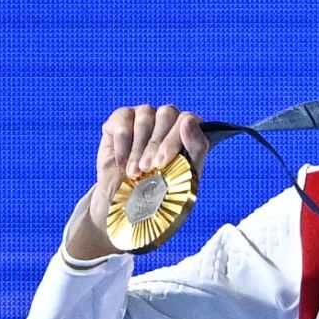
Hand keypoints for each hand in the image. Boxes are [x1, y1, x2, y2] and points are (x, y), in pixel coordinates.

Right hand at [88, 103, 210, 235]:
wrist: (127, 203)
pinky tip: (122, 163)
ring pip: (145, 116)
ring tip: (134, 173)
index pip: (189, 119)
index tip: (162, 162)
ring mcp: (145, 114)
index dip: (174, 139)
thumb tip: (190, 121)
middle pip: (167, 114)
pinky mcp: (121, 117)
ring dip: (138, 149)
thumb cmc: (161, 190)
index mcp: (189, 129)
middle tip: (147, 169)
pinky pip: (123, 119)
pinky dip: (122, 144)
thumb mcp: (186, 175)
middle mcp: (168, 118)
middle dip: (155, 145)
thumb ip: (196, 147)